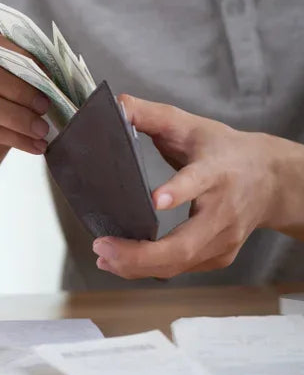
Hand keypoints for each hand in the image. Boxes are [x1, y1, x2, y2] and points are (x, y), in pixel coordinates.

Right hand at [0, 26, 51, 197]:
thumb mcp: (0, 88)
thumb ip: (13, 70)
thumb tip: (43, 67)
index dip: (17, 56)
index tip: (45, 74)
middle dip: (19, 88)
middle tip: (45, 105)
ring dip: (18, 115)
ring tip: (41, 128)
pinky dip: (12, 136)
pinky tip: (32, 144)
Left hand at [92, 95, 303, 279]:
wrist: (271, 180)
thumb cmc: (224, 150)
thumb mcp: (190, 125)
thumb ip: (151, 114)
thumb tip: (117, 105)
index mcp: (215, 172)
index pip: (198, 181)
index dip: (178, 192)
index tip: (156, 200)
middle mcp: (222, 211)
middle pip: (186, 242)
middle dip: (142, 252)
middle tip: (103, 247)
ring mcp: (223, 238)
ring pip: (181, 262)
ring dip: (139, 265)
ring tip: (103, 257)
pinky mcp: (219, 255)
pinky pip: (181, 268)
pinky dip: (149, 269)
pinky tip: (121, 263)